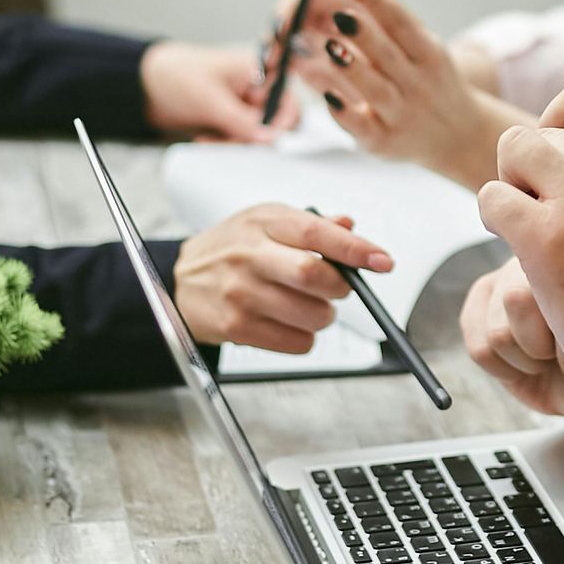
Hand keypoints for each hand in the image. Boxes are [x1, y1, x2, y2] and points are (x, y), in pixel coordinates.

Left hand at [140, 41, 296, 141]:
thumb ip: (242, 121)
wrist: (145, 85)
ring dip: (235, 144)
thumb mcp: (211, 99)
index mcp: (259, 71)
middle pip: (275, 123)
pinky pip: (239, 140)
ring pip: (257, 137)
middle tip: (229, 140)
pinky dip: (225, 144)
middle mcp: (257, 88)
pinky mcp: (232, 121)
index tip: (264, 139)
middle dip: (252, 137)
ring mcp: (244, 106)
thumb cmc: (177, 75)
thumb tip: (270, 138)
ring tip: (209, 139)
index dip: (279, 123)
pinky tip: (205, 139)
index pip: (287, 101)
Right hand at [173, 205, 392, 352]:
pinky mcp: (236, 326)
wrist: (181, 279)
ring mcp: (241, 293)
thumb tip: (349, 225)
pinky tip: (288, 322)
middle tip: (338, 287)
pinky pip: (295, 342)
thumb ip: (312, 224)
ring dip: (323, 315)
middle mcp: (250, 255)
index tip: (382, 260)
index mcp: (264, 223)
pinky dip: (305, 337)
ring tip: (308, 305)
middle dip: (340, 287)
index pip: (317, 233)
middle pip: (314, 276)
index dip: (355, 248)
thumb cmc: (231, 247)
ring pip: (311, 315)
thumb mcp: (266, 221)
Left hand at [273, 0, 502, 186]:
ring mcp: (402, 114)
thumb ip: (391, 13)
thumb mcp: (423, 46)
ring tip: (329, 47)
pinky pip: (363, 127)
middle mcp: (419, 84)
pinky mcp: (383, 142)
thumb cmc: (430, 80)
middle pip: (389, 55)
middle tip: (339, 14)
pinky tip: (327, 95)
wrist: (459, 136)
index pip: (401, 21)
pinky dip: (346, 112)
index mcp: (429, 54)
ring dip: (353, 70)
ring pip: (376, 90)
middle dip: (365, 34)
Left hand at [476, 79, 563, 410]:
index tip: (559, 166)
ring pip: (510, 151)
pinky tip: (519, 249)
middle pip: (536, 131)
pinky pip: (490, 198)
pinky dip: (494, 220)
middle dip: (530, 171)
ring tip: (530, 226)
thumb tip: (551, 129)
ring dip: (508, 187)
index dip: (555, 122)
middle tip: (548, 217)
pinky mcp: (546, 236)